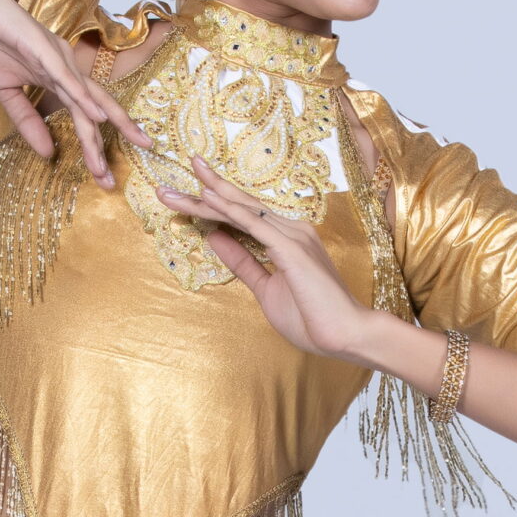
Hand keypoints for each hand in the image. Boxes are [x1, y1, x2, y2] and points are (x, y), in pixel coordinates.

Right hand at [0, 0, 141, 189]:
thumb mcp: (6, 93)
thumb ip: (28, 121)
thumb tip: (46, 153)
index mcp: (58, 79)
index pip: (83, 119)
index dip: (93, 148)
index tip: (102, 178)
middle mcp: (65, 69)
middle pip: (93, 113)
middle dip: (102, 148)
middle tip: (110, 182)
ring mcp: (56, 57)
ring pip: (83, 100)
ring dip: (95, 132)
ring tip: (105, 162)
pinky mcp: (42, 47)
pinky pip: (65, 76)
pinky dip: (82, 97)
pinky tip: (97, 117)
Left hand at [160, 155, 383, 361]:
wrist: (345, 335)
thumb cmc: (312, 318)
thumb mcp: (265, 289)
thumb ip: (242, 263)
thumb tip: (215, 238)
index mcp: (286, 239)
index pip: (242, 216)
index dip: (213, 204)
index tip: (183, 195)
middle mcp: (290, 229)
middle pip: (239, 205)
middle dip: (205, 190)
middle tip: (171, 180)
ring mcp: (293, 236)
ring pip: (242, 210)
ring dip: (208, 197)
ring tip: (174, 189)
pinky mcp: (292, 248)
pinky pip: (254, 224)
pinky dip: (229, 211)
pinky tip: (207, 199)